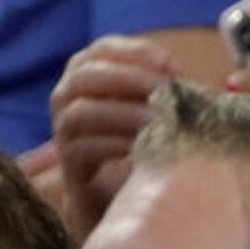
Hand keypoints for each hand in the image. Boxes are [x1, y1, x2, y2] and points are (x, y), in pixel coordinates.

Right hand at [48, 35, 173, 237]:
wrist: (124, 198)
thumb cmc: (147, 142)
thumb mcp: (158, 108)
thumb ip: (168, 91)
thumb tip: (186, 82)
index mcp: (88, 77)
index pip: (100, 51)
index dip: (131, 51)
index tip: (166, 61)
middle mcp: (67, 99)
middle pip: (83, 76)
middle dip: (127, 78)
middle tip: (164, 90)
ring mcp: (64, 132)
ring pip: (80, 112)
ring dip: (123, 113)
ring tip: (158, 122)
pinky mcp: (70, 165)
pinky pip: (82, 148)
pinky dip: (115, 144)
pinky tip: (143, 147)